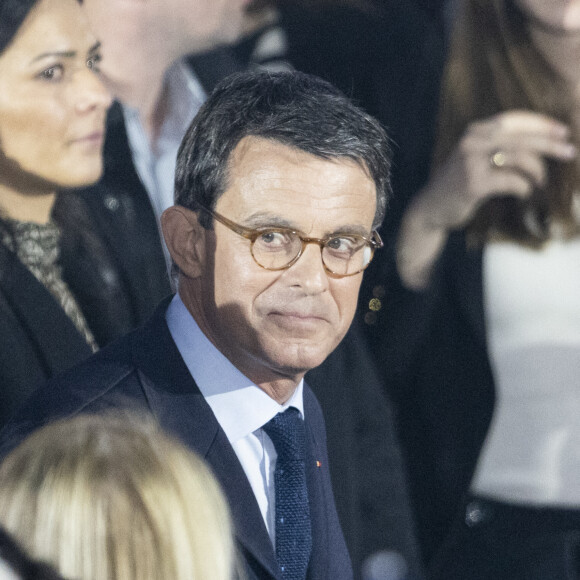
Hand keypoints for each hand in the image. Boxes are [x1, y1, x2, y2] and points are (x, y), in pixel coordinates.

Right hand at [396, 110, 576, 289]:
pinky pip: (511, 181)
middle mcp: (472, 141)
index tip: (563, 132)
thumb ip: (500, 147)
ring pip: (519, 158)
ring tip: (541, 183)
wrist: (430, 208)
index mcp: (475, 131)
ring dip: (537, 172)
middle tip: (570, 152)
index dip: (541, 124)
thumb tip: (543, 144)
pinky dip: (524, 188)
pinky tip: (523, 193)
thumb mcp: (477, 158)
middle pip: (520, 137)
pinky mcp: (473, 184)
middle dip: (549, 144)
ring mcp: (471, 162)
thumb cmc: (459, 184)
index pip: (514, 120)